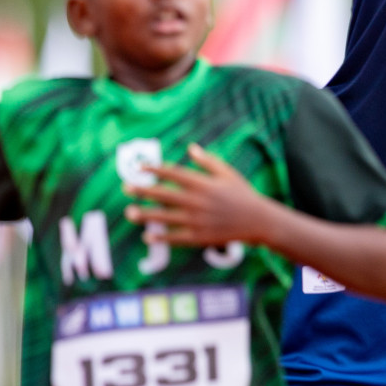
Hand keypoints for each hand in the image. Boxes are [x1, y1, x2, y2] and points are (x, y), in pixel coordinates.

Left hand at [123, 143, 279, 247]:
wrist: (260, 221)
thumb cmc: (243, 194)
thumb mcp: (228, 174)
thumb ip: (207, 161)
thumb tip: (190, 147)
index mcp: (204, 184)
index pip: (174, 174)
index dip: (155, 170)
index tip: (140, 167)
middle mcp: (198, 201)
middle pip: (165, 195)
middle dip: (143, 191)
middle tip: (126, 188)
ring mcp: (198, 220)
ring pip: (166, 217)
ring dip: (146, 215)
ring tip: (129, 213)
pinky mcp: (200, 237)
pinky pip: (176, 238)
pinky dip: (161, 237)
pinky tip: (147, 236)